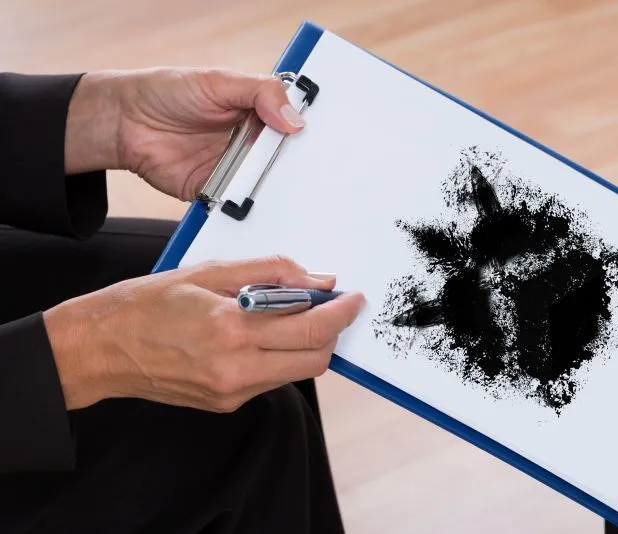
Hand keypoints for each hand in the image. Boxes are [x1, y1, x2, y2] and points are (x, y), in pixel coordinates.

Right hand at [42, 256, 364, 411]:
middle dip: (332, 331)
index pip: (312, 327)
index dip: (341, 312)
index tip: (353, 298)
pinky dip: (279, 357)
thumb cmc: (146, 305)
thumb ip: (269, 273)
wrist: (100, 350)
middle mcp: (235, 368)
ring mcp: (232, 392)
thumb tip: (315, 279)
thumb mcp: (208, 272)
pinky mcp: (227, 404)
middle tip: (328, 306)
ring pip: (297, 372)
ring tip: (289, 316)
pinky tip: (260, 336)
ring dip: (307, 344)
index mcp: (231, 328)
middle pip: (316, 358)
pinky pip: (272, 380)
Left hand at [65, 67, 303, 199]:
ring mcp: (236, 170)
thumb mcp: (220, 81)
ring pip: (266, 187)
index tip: (325, 145)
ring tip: (293, 196)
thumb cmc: (169, 92)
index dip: (309, 138)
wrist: (125, 122)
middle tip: (313, 174)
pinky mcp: (217, 193)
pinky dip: (248, 210)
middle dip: (299, 170)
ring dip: (277, 193)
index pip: (295, 129)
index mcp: (260, 115)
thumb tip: (294, 121)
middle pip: (286, 163)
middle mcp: (252, 144)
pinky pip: (238, 206)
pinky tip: (261, 210)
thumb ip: (260, 93)